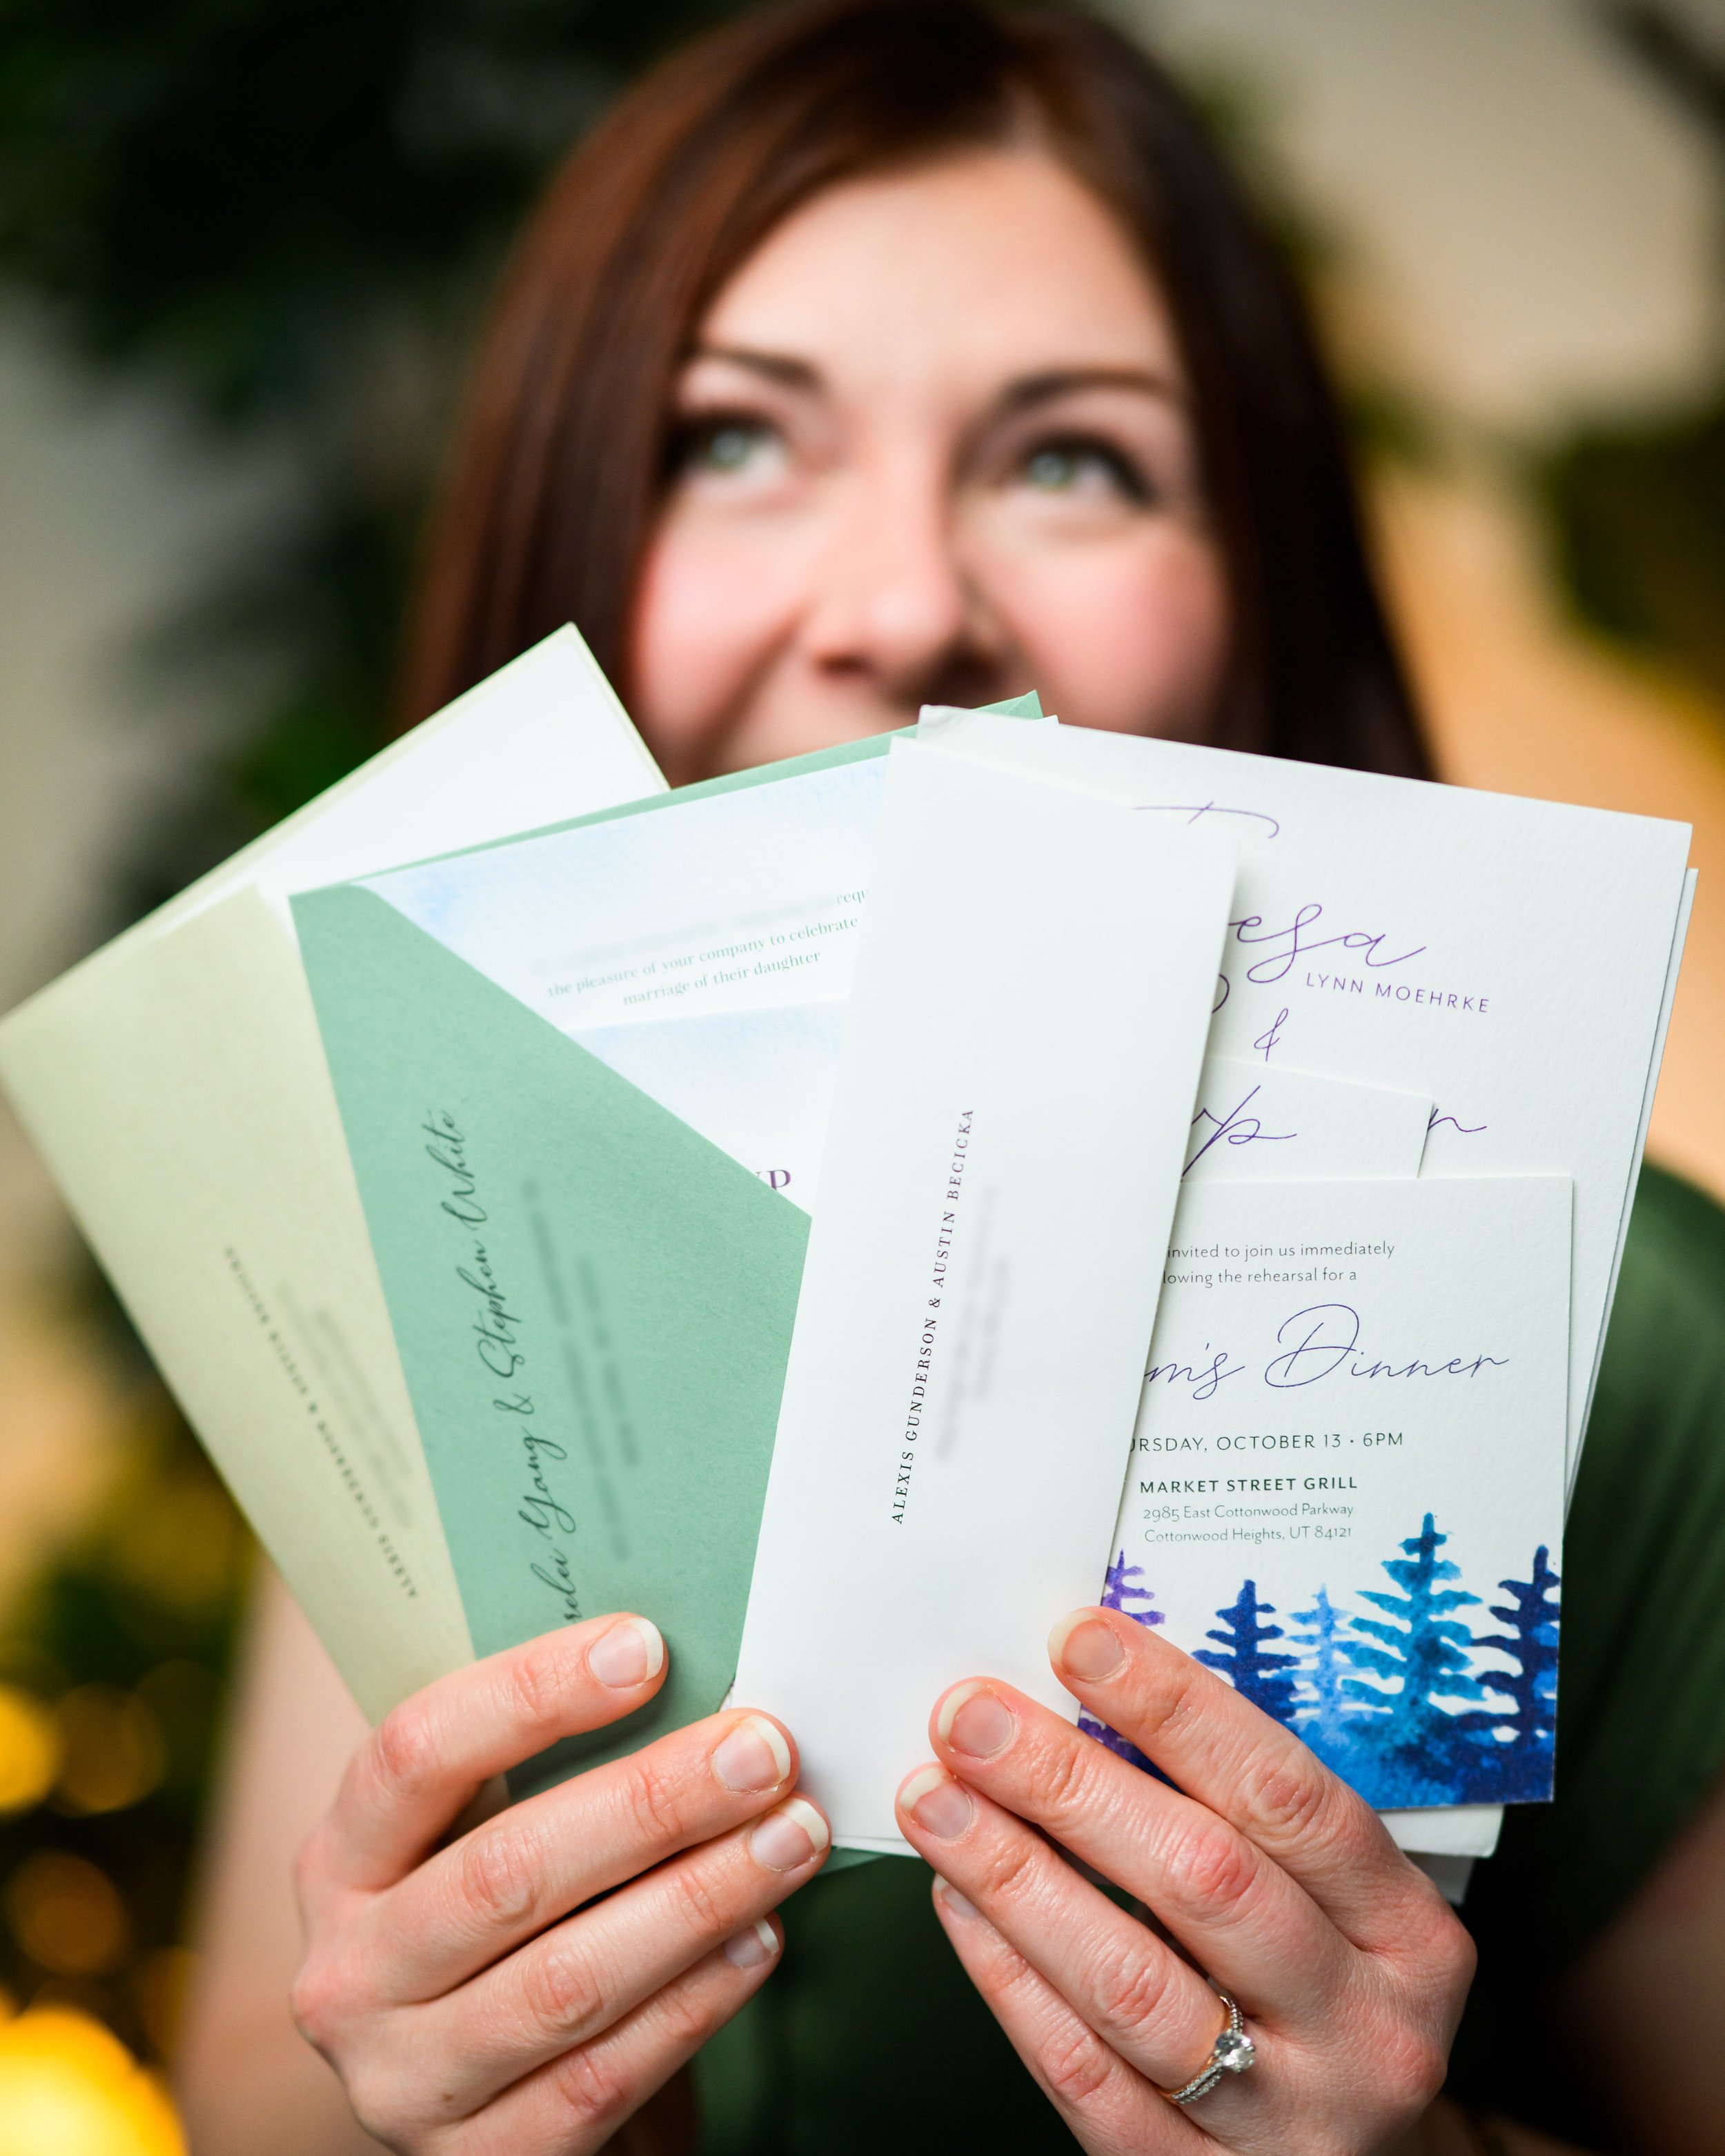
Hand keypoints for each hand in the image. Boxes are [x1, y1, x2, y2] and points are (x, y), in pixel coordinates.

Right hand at [291, 1615, 827, 2151]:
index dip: (531, 1694)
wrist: (500, 2110)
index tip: (648, 1646)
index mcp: (341, 1860)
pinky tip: (759, 1939)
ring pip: (565, 1981)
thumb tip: (684, 1669)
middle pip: (507, 1870)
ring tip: (792, 1837)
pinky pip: (602, 2076)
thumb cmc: (516, 1929)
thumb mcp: (490, 1838)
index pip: (418, 1753)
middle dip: (652, 1801)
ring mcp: (404, 2082)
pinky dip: (695, 2002)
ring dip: (697, 1899)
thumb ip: (553, 1769)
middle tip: (764, 1749)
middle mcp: (349, 1974)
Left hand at [894, 1607, 1475, 2152]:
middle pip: (1204, 1881)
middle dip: (1071, 1783)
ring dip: (1016, 1874)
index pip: (1288, 1795)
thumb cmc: (1322, 1998)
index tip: (1078, 1639)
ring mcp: (1284, 2121)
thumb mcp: (1334, 1908)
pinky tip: (956, 1901)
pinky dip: (1008, 1977)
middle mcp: (1364, 2031)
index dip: (1178, 1709)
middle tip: (972, 1717)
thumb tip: (1092, 1690)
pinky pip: (1082, 2074)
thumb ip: (1241, 1815)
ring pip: (1130, 1982)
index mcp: (1410, 1935)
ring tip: (936, 1799)